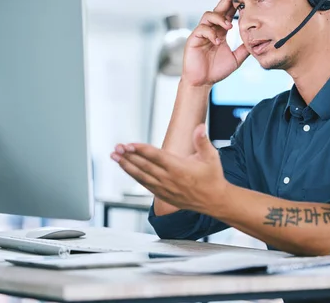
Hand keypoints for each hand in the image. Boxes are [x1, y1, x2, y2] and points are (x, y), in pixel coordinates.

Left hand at [111, 124, 227, 212]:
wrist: (214, 201)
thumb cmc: (212, 177)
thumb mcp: (211, 157)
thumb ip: (202, 141)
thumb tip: (199, 127)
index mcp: (179, 168)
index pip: (155, 157)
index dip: (141, 150)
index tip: (128, 144)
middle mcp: (169, 179)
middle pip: (144, 166)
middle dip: (128, 156)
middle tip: (116, 148)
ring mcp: (164, 188)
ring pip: (141, 176)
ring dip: (127, 166)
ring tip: (115, 157)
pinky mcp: (162, 195)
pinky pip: (145, 184)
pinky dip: (134, 176)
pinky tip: (126, 169)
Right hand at [182, 0, 249, 86]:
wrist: (202, 83)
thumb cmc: (216, 71)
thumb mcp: (236, 59)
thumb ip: (244, 49)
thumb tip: (257, 41)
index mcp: (220, 32)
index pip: (227, 15)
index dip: (233, 5)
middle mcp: (210, 30)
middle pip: (217, 9)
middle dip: (226, 0)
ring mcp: (201, 34)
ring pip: (208, 16)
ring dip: (219, 18)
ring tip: (229, 26)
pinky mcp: (193, 39)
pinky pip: (201, 29)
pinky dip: (211, 33)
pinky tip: (218, 41)